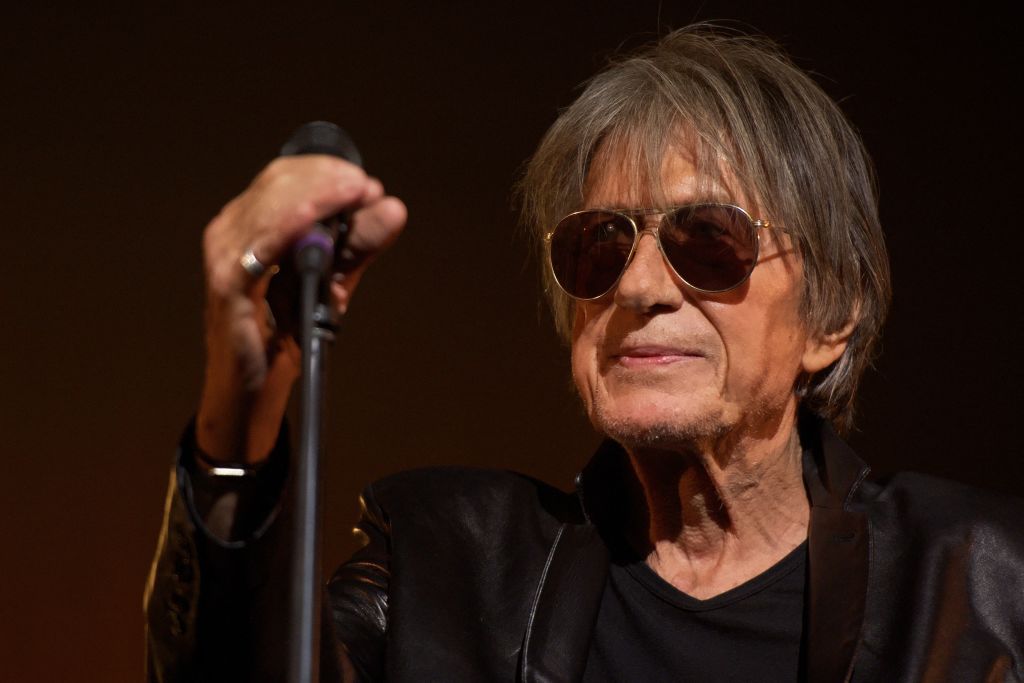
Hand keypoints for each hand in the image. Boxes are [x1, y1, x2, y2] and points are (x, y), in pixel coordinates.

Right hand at [197, 155, 406, 461]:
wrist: (253, 390)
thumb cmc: (283, 334)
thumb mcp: (331, 281)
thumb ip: (358, 244)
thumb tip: (393, 208)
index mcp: (250, 225)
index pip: (286, 177)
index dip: (327, 173)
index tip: (367, 185)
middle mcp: (231, 232)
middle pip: (279, 182)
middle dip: (329, 180)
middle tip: (367, 189)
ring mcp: (224, 254)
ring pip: (272, 204)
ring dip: (319, 194)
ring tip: (357, 193)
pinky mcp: (227, 283)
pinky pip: (261, 243)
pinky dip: (291, 223)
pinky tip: (318, 216)